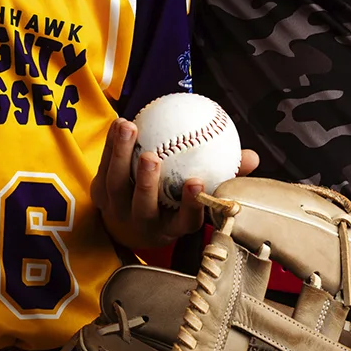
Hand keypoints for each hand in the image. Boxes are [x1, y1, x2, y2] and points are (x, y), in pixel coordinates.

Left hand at [91, 117, 258, 255]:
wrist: (131, 224)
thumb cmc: (176, 203)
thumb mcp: (199, 196)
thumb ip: (224, 176)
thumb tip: (251, 157)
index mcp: (172, 228)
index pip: (184, 221)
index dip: (190, 205)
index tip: (197, 181)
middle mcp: (143, 224)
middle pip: (142, 206)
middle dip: (145, 183)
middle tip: (152, 156)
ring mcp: (117, 212)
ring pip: (115, 186)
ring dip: (119, 155)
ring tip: (129, 127)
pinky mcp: (99, 198)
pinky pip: (103, 169)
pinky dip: (110, 146)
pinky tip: (119, 123)